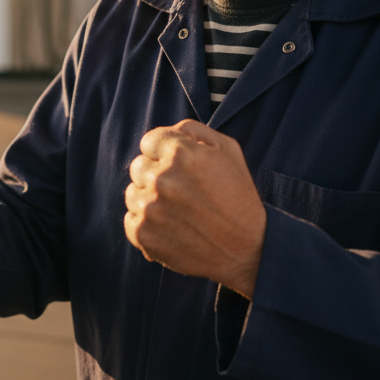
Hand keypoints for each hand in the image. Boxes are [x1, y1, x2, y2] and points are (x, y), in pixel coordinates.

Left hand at [124, 120, 266, 297]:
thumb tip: (169, 130)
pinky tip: (172, 228)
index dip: (165, 154)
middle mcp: (161, 178)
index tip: (180, 169)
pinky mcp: (143, 234)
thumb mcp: (227, 149)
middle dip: (157, 175)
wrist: (247, 249)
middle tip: (183, 192)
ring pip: (133, 193)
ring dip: (150, 199)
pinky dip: (147, 224)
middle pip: (139, 166)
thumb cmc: (238, 196)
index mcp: (180, 153)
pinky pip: (131, 219)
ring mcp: (150, 208)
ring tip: (179, 211)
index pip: (149, 141)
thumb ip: (192, 130)